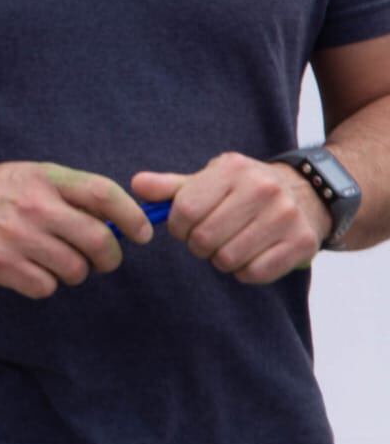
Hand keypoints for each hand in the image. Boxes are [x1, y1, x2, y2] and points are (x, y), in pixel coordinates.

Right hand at [0, 161, 145, 299]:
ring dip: (75, 273)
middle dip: (109, 258)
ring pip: (75, 269)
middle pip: (98, 240)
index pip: (103, 194)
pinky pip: (45, 286)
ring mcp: (17, 237)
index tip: (142, 234)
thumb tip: (118, 220)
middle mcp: (34, 206)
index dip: (131, 216)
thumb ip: (69, 193)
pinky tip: (29, 271)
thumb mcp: (30, 176)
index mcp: (46, 179)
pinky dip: (44, 284)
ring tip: (57, 264)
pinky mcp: (0, 264)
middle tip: (103, 261)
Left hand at [132, 154, 328, 284]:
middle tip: (207, 240)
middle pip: (204, 238)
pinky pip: (255, 273)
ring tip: (229, 245)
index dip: (176, 227)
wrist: (307, 193)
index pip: (185, 211)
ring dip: (220, 260)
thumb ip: (171, 187)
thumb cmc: (244, 189)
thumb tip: (136, 185)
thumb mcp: (209, 179)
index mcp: (233, 170)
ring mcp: (286, 216)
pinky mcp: (302, 242)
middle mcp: (262, 189)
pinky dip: (245, 272)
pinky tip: (250, 255)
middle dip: (197, 245)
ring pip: (228, 259)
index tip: (183, 228)